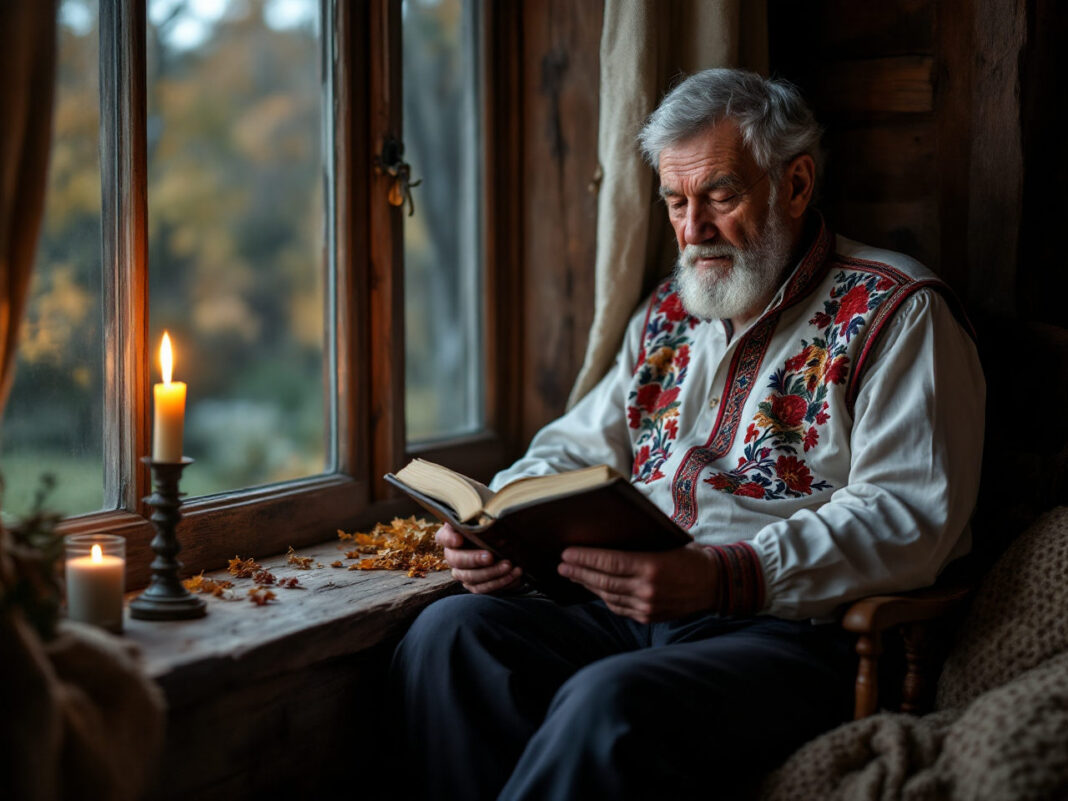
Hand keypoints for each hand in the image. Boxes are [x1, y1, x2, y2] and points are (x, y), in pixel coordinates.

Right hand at [436, 523, 523, 594]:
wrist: (507, 545)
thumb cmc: (494, 527)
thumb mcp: (488, 518)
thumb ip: (483, 517)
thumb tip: (489, 515)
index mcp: (452, 535)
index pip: (443, 536)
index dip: (449, 539)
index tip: (459, 539)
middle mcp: (453, 556)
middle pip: (456, 560)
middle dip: (474, 559)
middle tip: (490, 556)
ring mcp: (462, 572)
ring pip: (470, 578)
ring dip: (491, 573)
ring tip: (509, 566)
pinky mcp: (475, 585)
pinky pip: (483, 589)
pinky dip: (500, 583)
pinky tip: (515, 575)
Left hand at [557, 543, 720, 622]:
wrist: (716, 583)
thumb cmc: (690, 555)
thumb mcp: (667, 541)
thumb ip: (640, 542)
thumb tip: (608, 535)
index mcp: (652, 566)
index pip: (610, 562)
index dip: (585, 558)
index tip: (567, 553)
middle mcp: (648, 589)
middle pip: (604, 581)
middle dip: (579, 572)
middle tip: (561, 564)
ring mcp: (648, 606)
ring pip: (609, 596)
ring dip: (588, 585)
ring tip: (572, 575)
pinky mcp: (649, 617)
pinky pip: (619, 608)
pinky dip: (604, 598)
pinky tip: (594, 589)